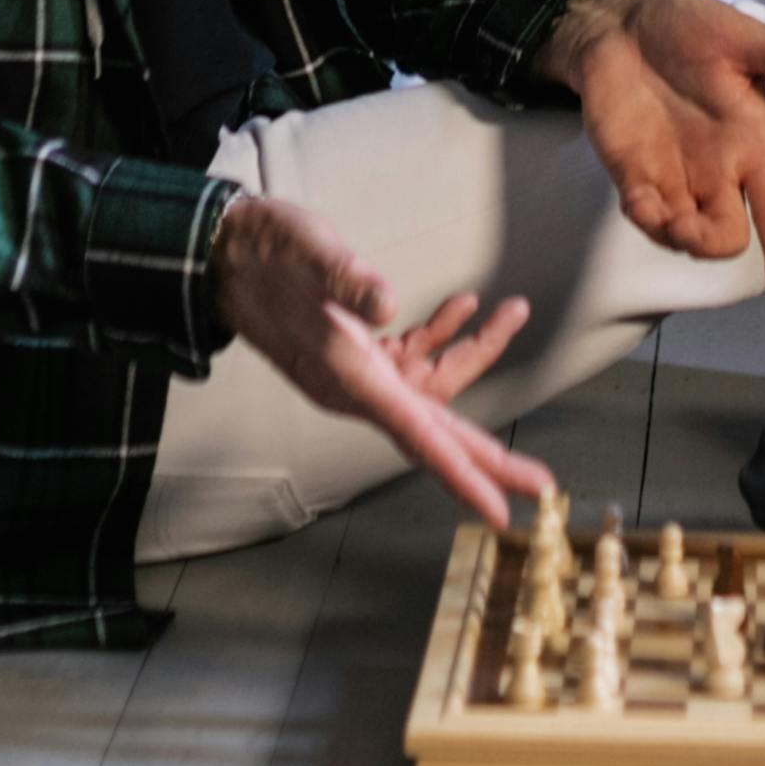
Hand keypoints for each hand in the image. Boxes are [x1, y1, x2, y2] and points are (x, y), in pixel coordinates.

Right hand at [207, 192, 547, 528]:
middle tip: (539, 483)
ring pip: (431, 385)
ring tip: (513, 310)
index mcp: (349, 378)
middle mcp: (357, 386)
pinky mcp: (357, 350)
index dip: (463, 475)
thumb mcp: (307, 254)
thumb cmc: (266, 255)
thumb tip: (388, 304)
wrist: (226, 256)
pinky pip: (412, 358)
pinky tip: (464, 304)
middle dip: (488, 455)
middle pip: (435, 432)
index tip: (499, 511)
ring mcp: (357, 371)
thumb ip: (347, 279)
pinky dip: (441, 334)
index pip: (418, 437)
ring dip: (475, 350)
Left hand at [534, 0, 764, 319]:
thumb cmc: (688, 26)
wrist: (623, 22)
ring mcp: (674, 177)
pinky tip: (638, 201)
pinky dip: (644, 220)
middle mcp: (717, 171)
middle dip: (712, 245)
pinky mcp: (633, 174)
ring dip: (677, 237)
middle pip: (727, 236)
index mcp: (752, 144)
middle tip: (691, 228)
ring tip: (661, 214)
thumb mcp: (741, 36)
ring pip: (685, 236)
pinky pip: (645, 216)